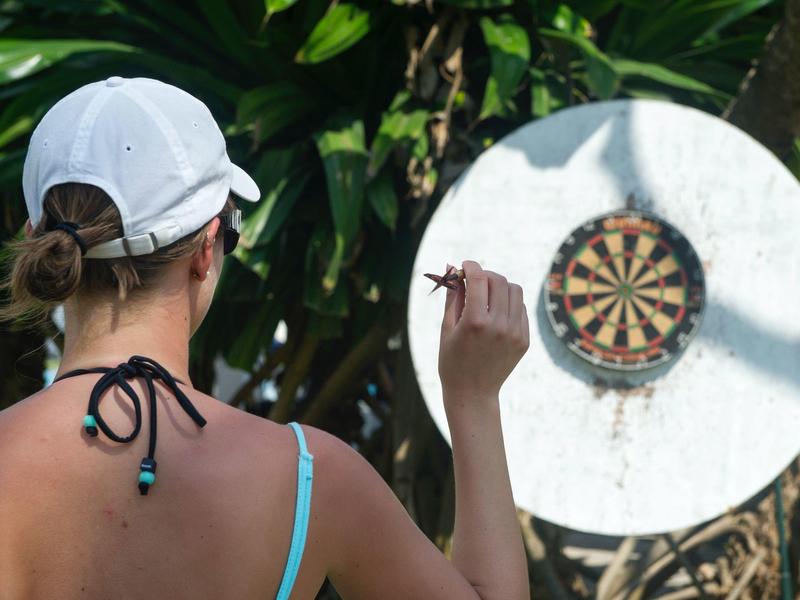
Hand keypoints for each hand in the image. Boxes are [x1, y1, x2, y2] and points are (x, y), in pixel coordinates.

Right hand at [438, 260, 529, 408]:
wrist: (473, 394)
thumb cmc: (452, 360)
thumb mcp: (447, 328)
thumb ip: (453, 296)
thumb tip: (452, 267)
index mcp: (475, 322)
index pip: (479, 279)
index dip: (471, 266)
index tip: (465, 265)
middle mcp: (498, 325)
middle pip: (499, 281)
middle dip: (485, 275)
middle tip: (475, 281)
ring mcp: (515, 333)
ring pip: (515, 291)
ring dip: (500, 287)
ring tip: (487, 296)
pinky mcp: (524, 340)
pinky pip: (521, 309)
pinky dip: (509, 303)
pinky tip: (496, 313)